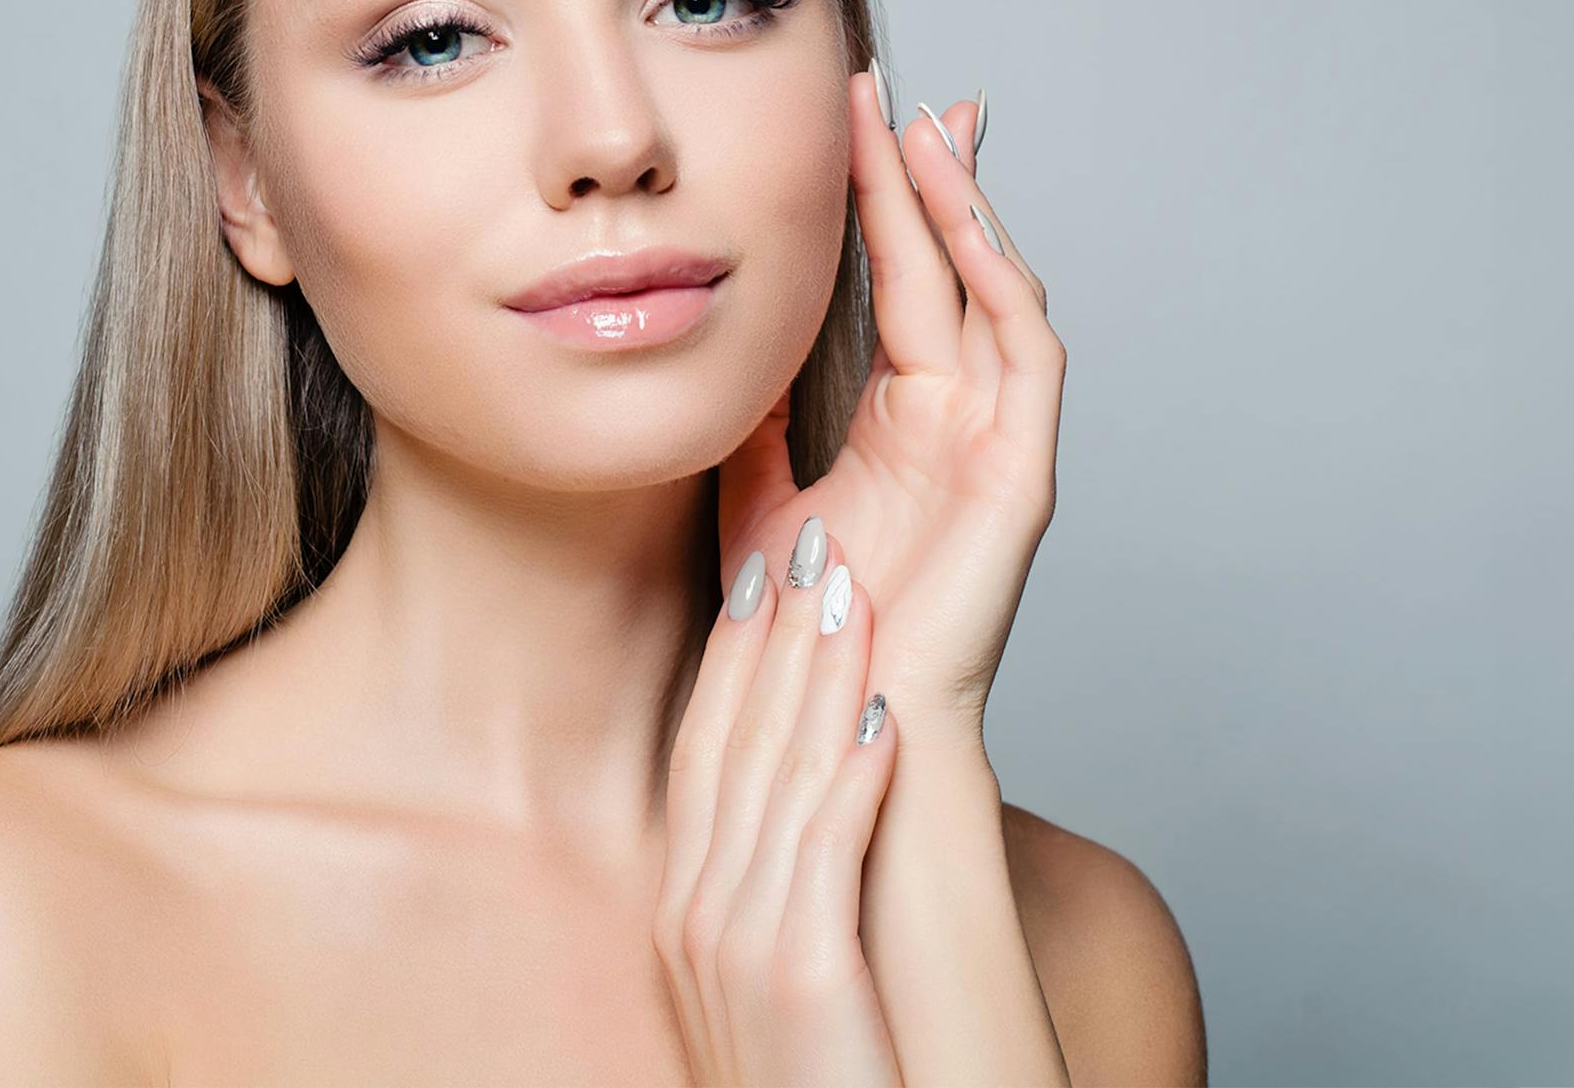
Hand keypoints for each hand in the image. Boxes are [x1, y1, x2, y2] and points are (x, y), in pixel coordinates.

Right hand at [655, 519, 903, 1086]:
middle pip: (730, 742)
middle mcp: (695, 915)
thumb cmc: (824, 1074)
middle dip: (768, 634)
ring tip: (851, 592)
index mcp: (686, 905)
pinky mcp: (798, 980)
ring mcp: (737, 949)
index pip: (704, 749)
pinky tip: (887, 718)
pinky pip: (823, 855)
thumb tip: (808, 789)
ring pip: (774, 780)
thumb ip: (777, 875)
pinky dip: (852, 776)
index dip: (734, 654)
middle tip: (807, 539)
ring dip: (814, 676)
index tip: (763, 569)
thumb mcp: (779, 962)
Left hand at [717, 72, 1065, 749]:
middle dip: (926, 179)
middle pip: (949, 270)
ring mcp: (994, 443)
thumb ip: (752, 421)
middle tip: (898, 96)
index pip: (897, 281)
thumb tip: (726, 342)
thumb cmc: (796, 627)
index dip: (881, 201)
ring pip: (994, 296)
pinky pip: (1027, 358)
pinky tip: (966, 224)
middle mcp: (956, 418)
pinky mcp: (1021, 477)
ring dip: (966, 212)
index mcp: (902, 419)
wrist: (825, 720)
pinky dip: (1002, 284)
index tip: (855, 121)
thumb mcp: (752, 496)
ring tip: (928, 133)